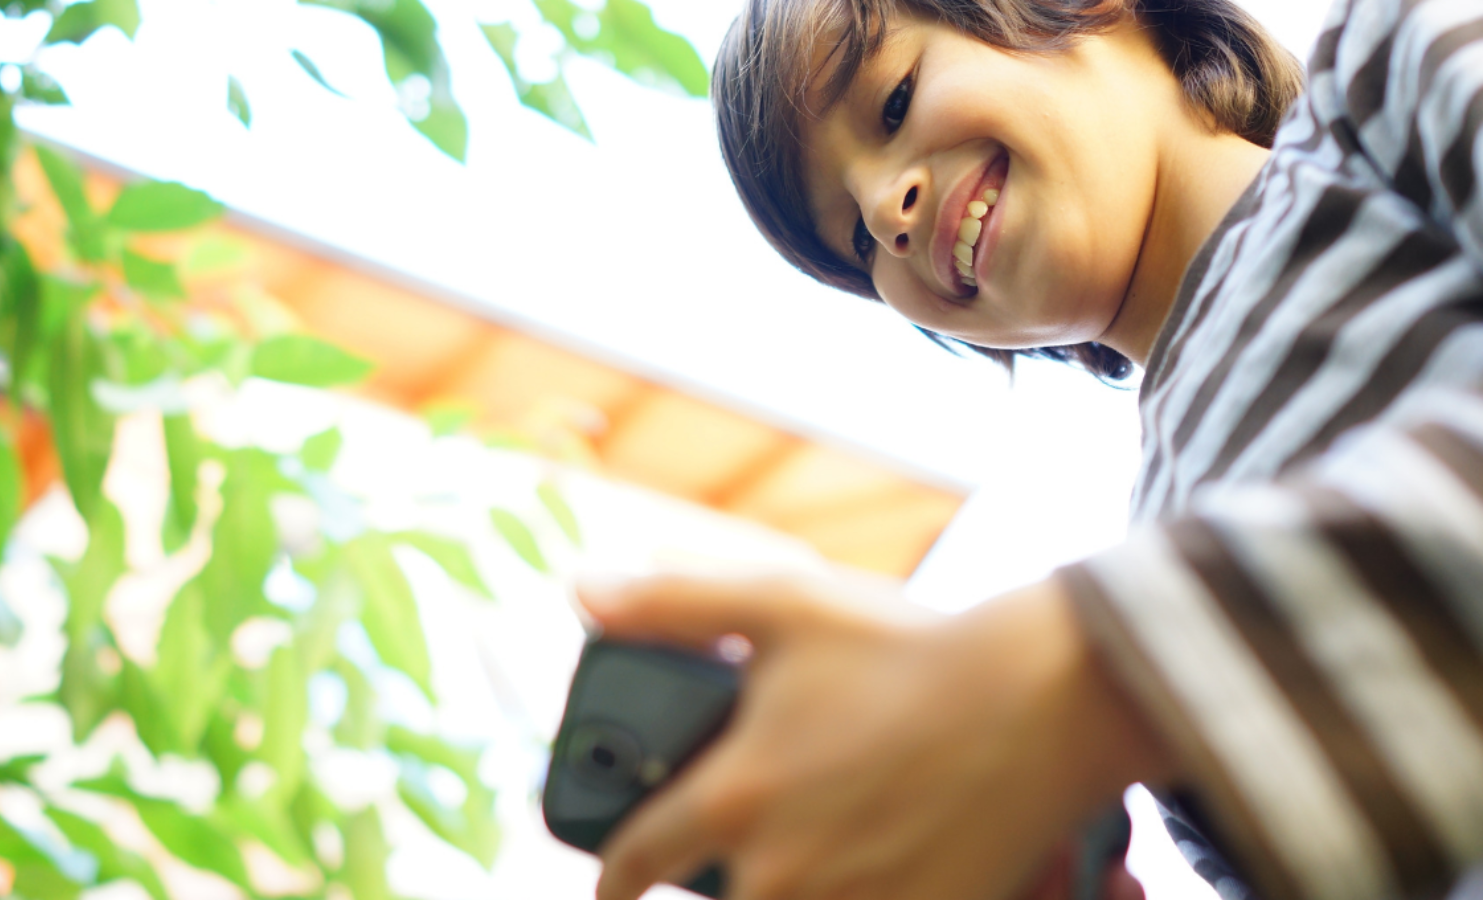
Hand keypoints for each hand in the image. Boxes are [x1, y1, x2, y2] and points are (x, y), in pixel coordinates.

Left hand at [577, 572, 1174, 899]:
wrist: (1041, 698)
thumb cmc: (906, 646)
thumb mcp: (782, 604)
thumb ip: (674, 605)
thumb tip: (581, 590)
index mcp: (736, 796)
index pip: (634, 865)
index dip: (611, 879)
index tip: (613, 883)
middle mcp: (784, 870)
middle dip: (712, 887)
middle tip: (737, 853)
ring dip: (786, 892)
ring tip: (812, 854)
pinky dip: (854, 894)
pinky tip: (873, 862)